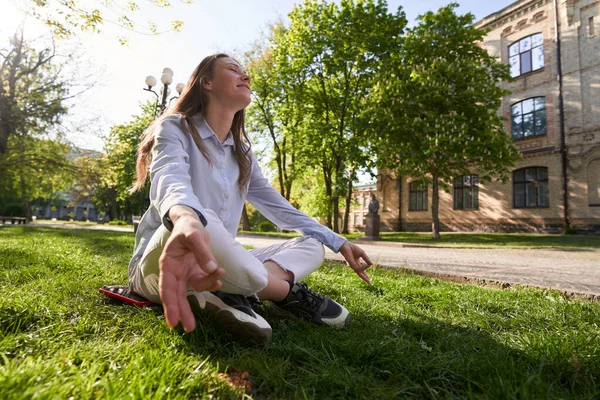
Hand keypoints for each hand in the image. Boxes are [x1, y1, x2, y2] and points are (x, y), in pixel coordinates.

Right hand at [159, 215, 224, 331]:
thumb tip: (212, 269)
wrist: (192, 223)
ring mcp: (185, 273)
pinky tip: (219, 276)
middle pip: (177, 296)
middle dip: (183, 312)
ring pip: (193, 289)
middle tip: (189, 328)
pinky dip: (212, 281)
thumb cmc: (188, 228)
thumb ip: (203, 251)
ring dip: (207, 286)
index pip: (167, 288)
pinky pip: (203, 282)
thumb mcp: (195, 235)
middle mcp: (174, 272)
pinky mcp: (195, 272)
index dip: (170, 305)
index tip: (173, 322)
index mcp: (168, 264)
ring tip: (219, 275)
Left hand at [339, 241, 371, 284]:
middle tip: (369, 284)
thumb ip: (366, 259)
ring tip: (368, 266)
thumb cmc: (353, 248)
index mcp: (356, 263)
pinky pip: (358, 268)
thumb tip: (371, 264)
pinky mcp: (350, 264)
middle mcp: (354, 265)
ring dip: (365, 268)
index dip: (365, 276)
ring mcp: (352, 265)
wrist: (346, 245)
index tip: (369, 281)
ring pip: (359, 270)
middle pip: (360, 274)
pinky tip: (366, 265)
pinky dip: (363, 267)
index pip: (361, 271)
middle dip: (364, 278)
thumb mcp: (362, 253)